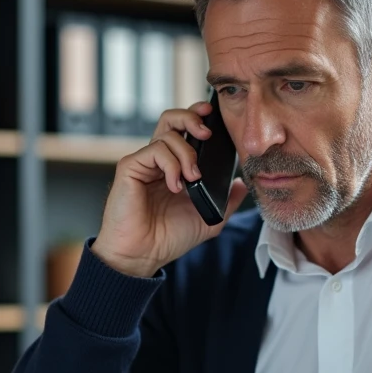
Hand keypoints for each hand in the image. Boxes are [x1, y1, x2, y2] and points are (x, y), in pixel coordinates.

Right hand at [92, 102, 249, 277]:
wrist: (143, 255)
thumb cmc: (168, 238)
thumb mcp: (208, 219)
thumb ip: (226, 201)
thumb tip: (241, 184)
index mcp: (174, 167)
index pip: (184, 131)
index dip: (197, 118)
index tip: (213, 117)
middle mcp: (157, 161)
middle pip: (171, 119)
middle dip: (191, 117)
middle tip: (207, 133)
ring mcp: (143, 163)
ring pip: (167, 134)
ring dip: (187, 153)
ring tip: (192, 178)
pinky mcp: (130, 167)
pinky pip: (155, 151)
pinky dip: (171, 165)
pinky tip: (175, 186)